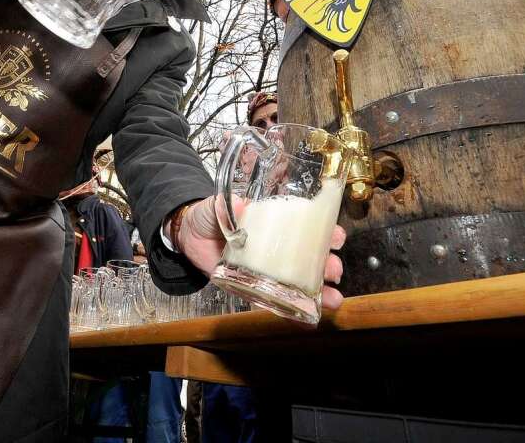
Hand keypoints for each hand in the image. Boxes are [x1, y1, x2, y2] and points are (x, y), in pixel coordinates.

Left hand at [167, 195, 347, 309]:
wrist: (189, 235)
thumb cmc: (210, 216)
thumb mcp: (219, 206)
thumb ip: (227, 206)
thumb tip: (240, 205)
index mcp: (276, 225)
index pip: (308, 228)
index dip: (326, 232)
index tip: (336, 236)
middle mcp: (277, 249)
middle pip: (310, 258)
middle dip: (328, 265)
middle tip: (334, 269)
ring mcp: (267, 270)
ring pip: (300, 282)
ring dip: (319, 291)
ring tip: (333, 299)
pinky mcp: (253, 287)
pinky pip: (274, 302)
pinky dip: (290, 311)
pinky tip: (306, 318)